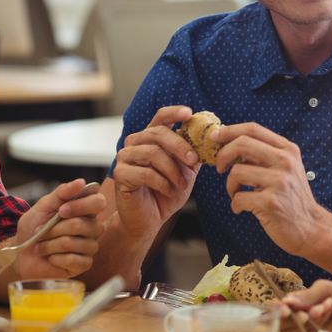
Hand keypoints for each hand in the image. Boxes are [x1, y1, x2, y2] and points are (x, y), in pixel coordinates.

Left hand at [15, 179, 106, 278]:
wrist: (20, 255)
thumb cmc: (33, 229)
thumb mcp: (43, 206)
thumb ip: (62, 193)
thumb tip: (81, 182)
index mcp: (86, 210)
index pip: (99, 202)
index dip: (81, 205)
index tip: (61, 210)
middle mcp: (92, 226)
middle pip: (82, 224)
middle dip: (55, 229)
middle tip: (41, 231)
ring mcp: (90, 246)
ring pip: (74, 242)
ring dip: (51, 244)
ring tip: (42, 246)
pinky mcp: (84, 263)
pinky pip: (74, 259)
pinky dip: (55, 258)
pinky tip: (51, 258)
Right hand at [112, 106, 199, 236]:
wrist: (150, 219)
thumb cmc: (167, 192)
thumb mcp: (186, 171)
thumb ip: (194, 154)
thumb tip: (212, 139)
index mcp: (151, 137)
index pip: (160, 117)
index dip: (174, 112)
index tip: (189, 113)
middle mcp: (135, 142)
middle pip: (158, 133)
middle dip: (180, 146)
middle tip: (194, 160)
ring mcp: (124, 157)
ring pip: (152, 153)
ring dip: (172, 170)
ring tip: (181, 184)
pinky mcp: (120, 174)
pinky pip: (145, 173)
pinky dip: (162, 182)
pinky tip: (168, 190)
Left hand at [212, 122, 325, 255]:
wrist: (310, 227)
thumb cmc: (292, 198)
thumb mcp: (286, 168)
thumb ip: (264, 155)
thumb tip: (231, 143)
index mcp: (288, 150)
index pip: (253, 129)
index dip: (229, 130)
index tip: (215, 137)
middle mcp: (285, 162)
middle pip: (242, 144)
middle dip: (223, 155)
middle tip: (220, 167)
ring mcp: (279, 182)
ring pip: (236, 172)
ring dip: (229, 185)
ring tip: (236, 193)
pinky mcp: (271, 203)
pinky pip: (238, 197)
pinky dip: (235, 204)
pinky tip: (241, 208)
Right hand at [281, 280, 331, 331]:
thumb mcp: (326, 288)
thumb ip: (308, 295)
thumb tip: (287, 301)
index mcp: (299, 303)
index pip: (279, 308)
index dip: (276, 309)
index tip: (284, 307)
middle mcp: (300, 319)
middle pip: (281, 324)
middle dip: (291, 317)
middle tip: (305, 311)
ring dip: (307, 319)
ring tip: (323, 307)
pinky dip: (317, 325)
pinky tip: (328, 312)